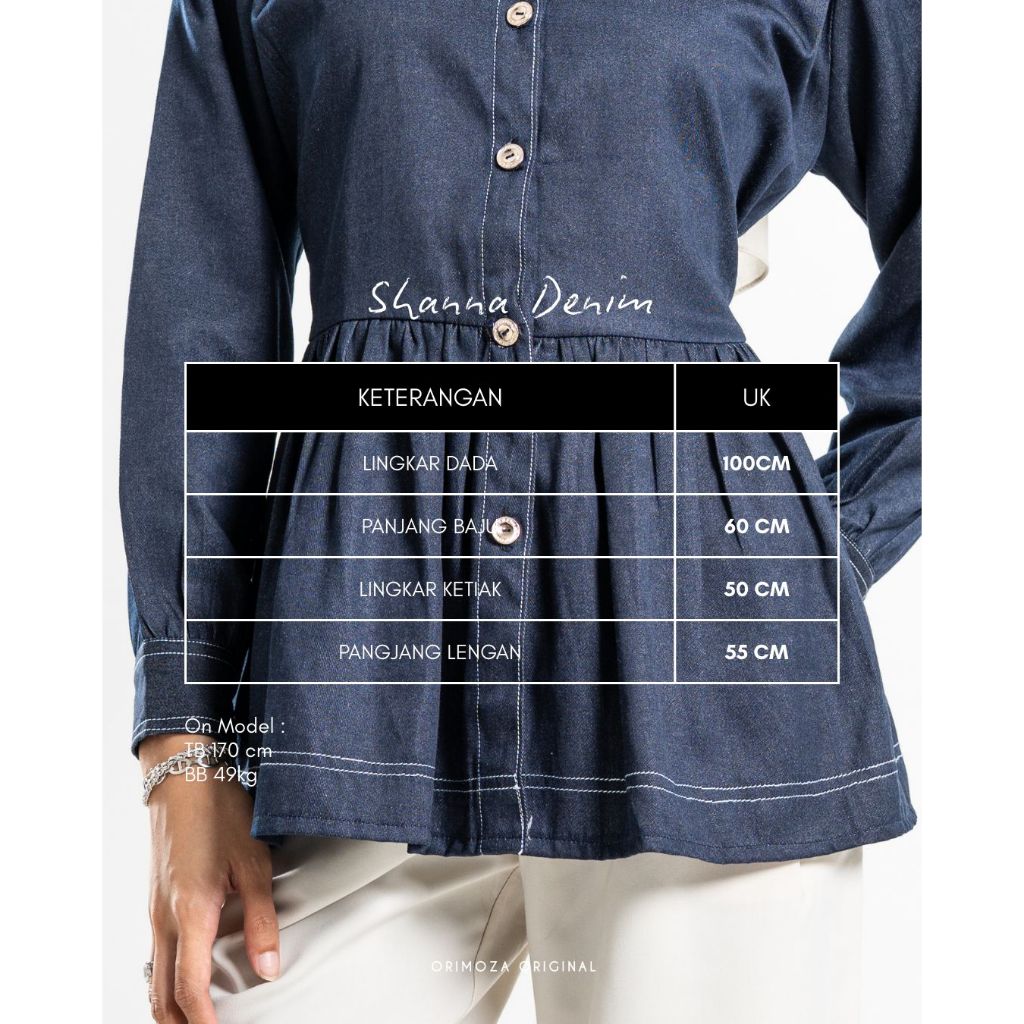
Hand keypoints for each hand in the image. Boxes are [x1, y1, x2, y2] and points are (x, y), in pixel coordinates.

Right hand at [141, 734, 279, 1022]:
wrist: (182, 776)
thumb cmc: (219, 811)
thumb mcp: (253, 864)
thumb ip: (262, 921)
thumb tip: (269, 968)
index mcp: (190, 914)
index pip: (190, 990)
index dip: (204, 1023)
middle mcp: (164, 919)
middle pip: (163, 996)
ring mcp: (154, 911)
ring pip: (154, 977)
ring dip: (172, 1007)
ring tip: (199, 1019)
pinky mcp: (155, 901)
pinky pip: (155, 955)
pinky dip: (167, 981)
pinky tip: (187, 981)